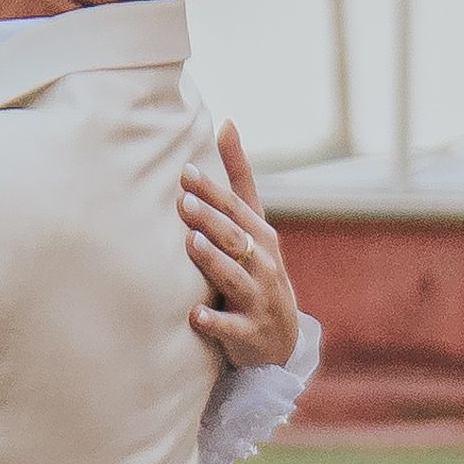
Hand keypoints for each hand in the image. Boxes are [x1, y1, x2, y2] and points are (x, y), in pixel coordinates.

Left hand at [181, 124, 299, 369]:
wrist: (279, 341)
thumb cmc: (257, 272)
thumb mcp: (254, 227)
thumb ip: (238, 181)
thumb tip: (227, 122)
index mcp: (261, 238)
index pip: (236, 209)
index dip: (213, 191)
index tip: (186, 171)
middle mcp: (263, 265)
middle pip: (235, 238)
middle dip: (211, 220)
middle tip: (183, 202)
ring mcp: (258, 299)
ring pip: (234, 277)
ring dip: (213, 261)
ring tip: (191, 244)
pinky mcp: (249, 332)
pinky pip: (231, 327)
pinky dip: (214, 321)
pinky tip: (194, 315)